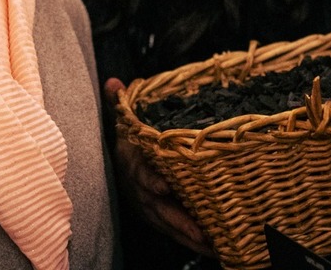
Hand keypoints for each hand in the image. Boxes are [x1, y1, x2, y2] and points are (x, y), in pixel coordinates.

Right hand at [102, 78, 212, 256]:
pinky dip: (193, 241)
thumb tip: (113, 82)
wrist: (118, 162)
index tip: (163, 186)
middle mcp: (141, 190)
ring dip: (192, 238)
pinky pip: (177, 231)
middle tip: (203, 233)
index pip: (140, 174)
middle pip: (160, 210)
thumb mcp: (122, 121)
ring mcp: (150, 208)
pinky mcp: (159, 218)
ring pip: (171, 226)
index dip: (151, 180)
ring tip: (217, 247)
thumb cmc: (129, 140)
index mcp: (133, 166)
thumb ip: (120, 103)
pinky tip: (216, 249)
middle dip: (181, 223)